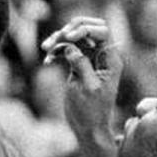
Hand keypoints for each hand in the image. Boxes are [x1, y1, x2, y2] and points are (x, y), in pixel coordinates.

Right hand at [39, 16, 122, 140]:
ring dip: (59, 40)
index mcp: (110, 60)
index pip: (102, 31)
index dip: (85, 29)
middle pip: (88, 28)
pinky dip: (56, 51)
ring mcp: (90, 59)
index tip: (69, 38)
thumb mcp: (87, 88)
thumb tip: (71, 47)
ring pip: (74, 37)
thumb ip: (81, 64)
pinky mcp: (79, 64)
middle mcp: (102, 56)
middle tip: (56, 39)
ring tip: (45, 49)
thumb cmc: (91, 112)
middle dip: (70, 30)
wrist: (87, 128)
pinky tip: (47, 60)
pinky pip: (67, 49)